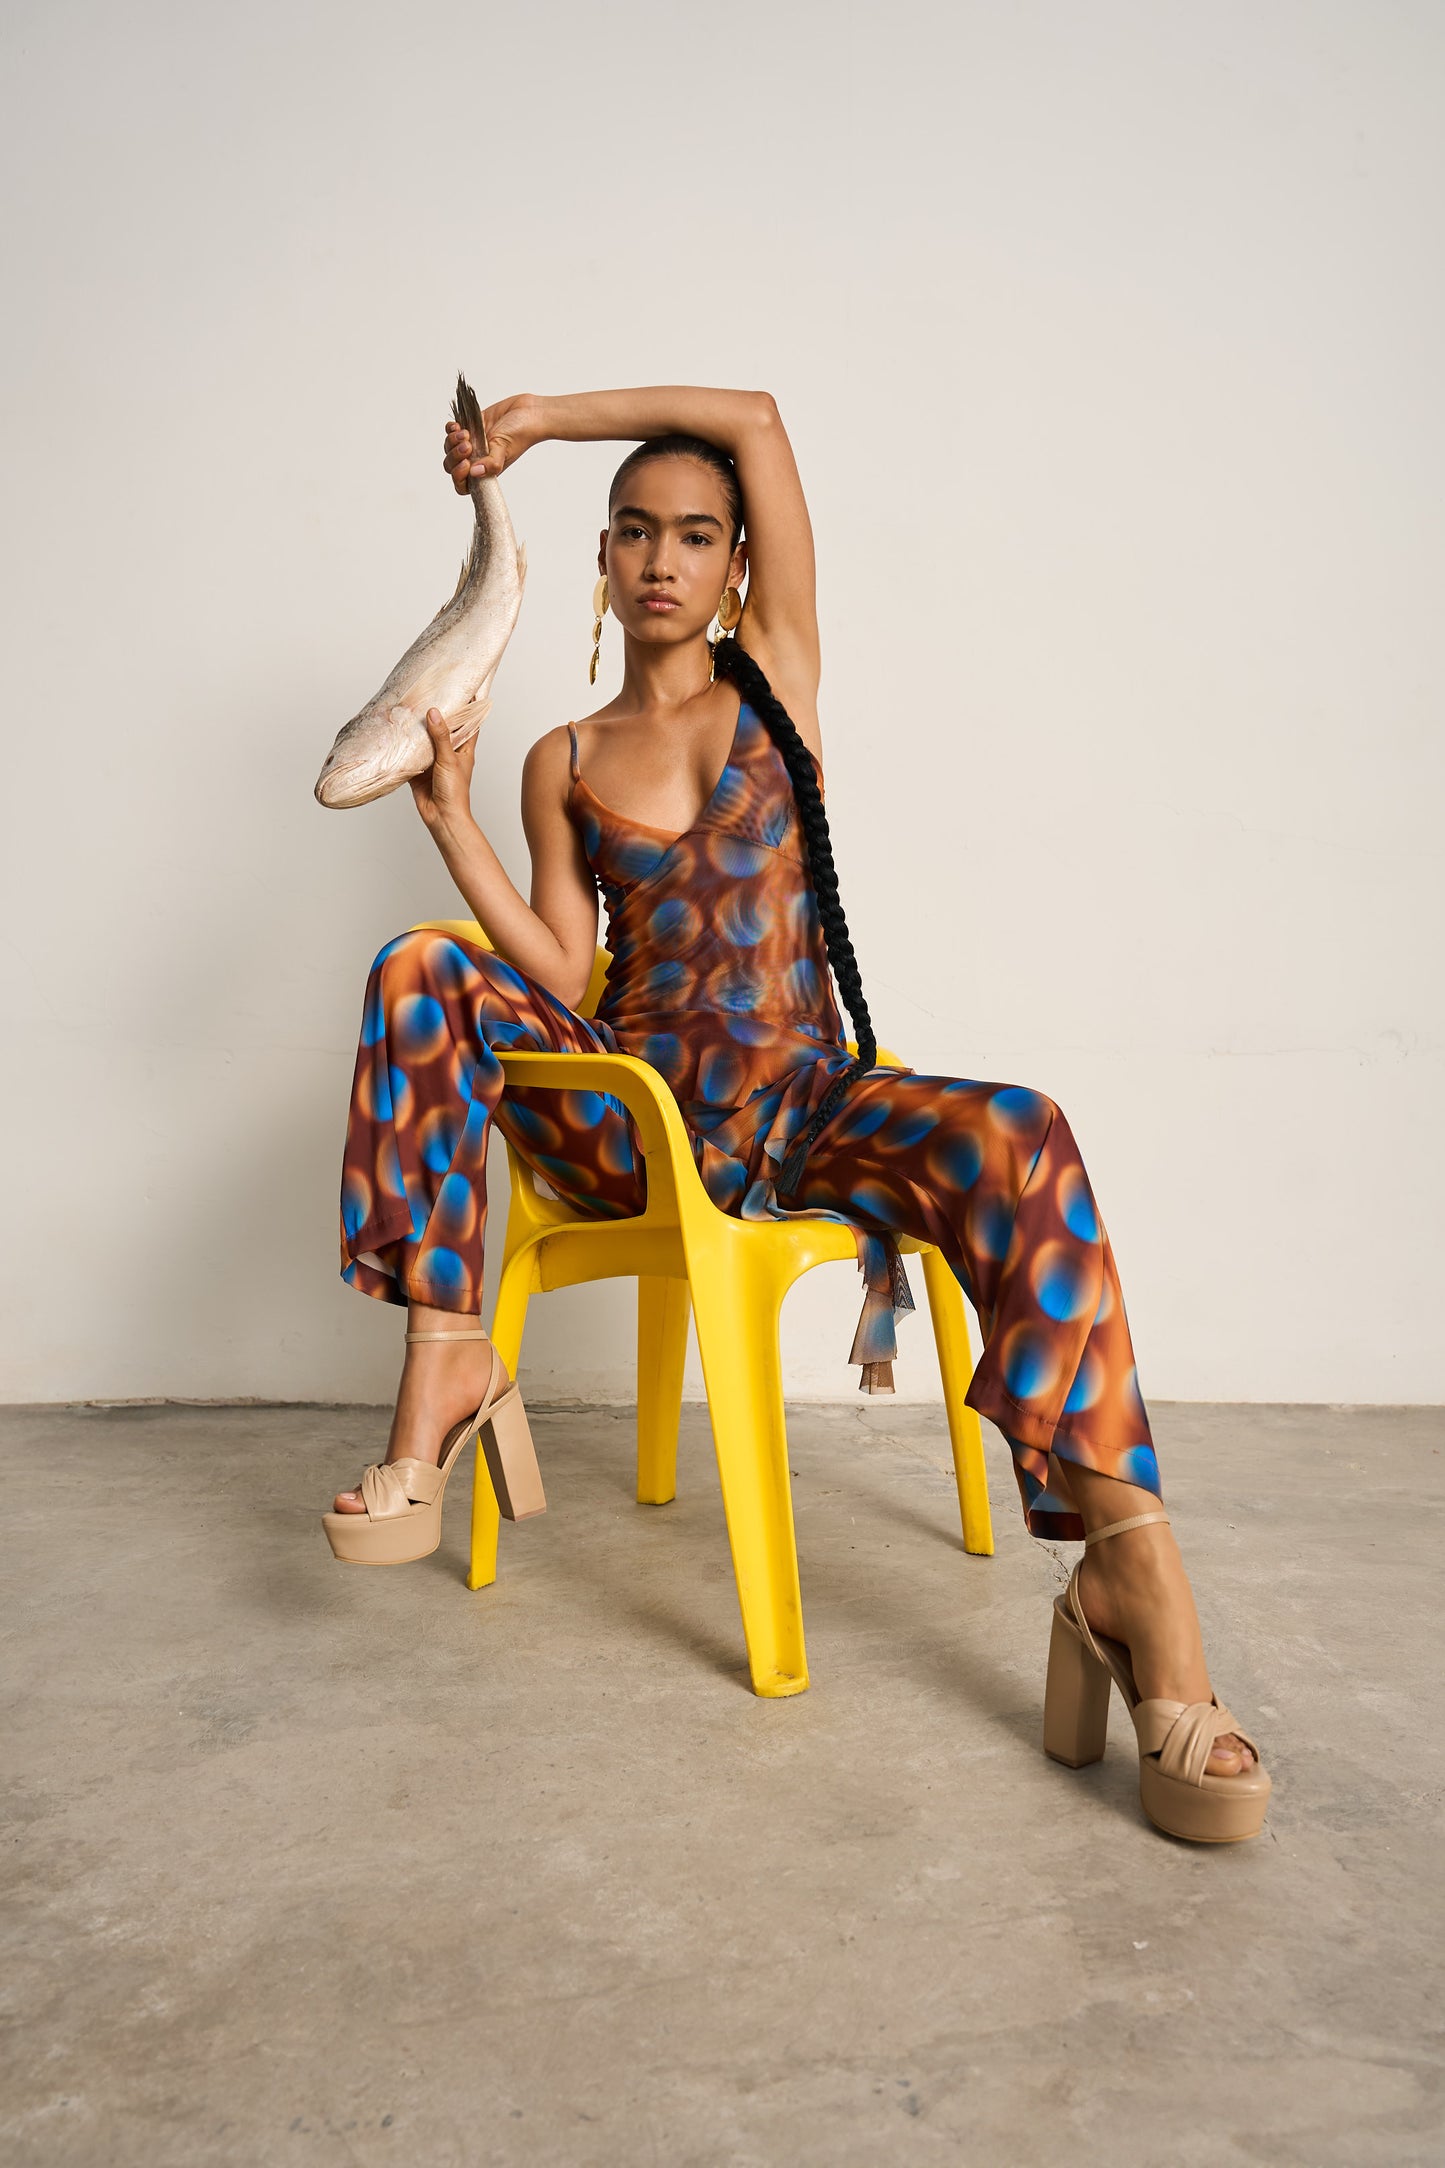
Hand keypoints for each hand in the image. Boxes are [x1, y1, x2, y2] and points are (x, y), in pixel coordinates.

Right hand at [408, 707, 477, 836]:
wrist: (441, 817)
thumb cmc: (454, 791)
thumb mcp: (449, 759)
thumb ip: (441, 736)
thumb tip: (434, 712)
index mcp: (464, 750)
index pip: (469, 724)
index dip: (468, 708)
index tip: (465, 690)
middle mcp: (449, 753)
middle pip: (445, 729)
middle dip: (439, 714)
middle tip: (431, 694)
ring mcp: (434, 761)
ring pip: (427, 740)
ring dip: (420, 728)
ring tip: (411, 708)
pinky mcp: (420, 769)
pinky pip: (413, 753)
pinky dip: (407, 745)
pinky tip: (399, 732)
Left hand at [442, 393, 546, 492]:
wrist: (526, 411)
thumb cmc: (521, 434)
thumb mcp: (504, 450)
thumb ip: (491, 464)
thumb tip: (475, 472)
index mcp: (484, 471)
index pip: (462, 484)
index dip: (458, 477)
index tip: (466, 464)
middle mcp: (476, 459)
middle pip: (451, 466)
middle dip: (455, 456)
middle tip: (468, 445)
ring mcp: (471, 443)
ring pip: (449, 449)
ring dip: (452, 441)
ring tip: (466, 433)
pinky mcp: (469, 427)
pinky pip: (451, 431)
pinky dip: (451, 429)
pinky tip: (459, 426)